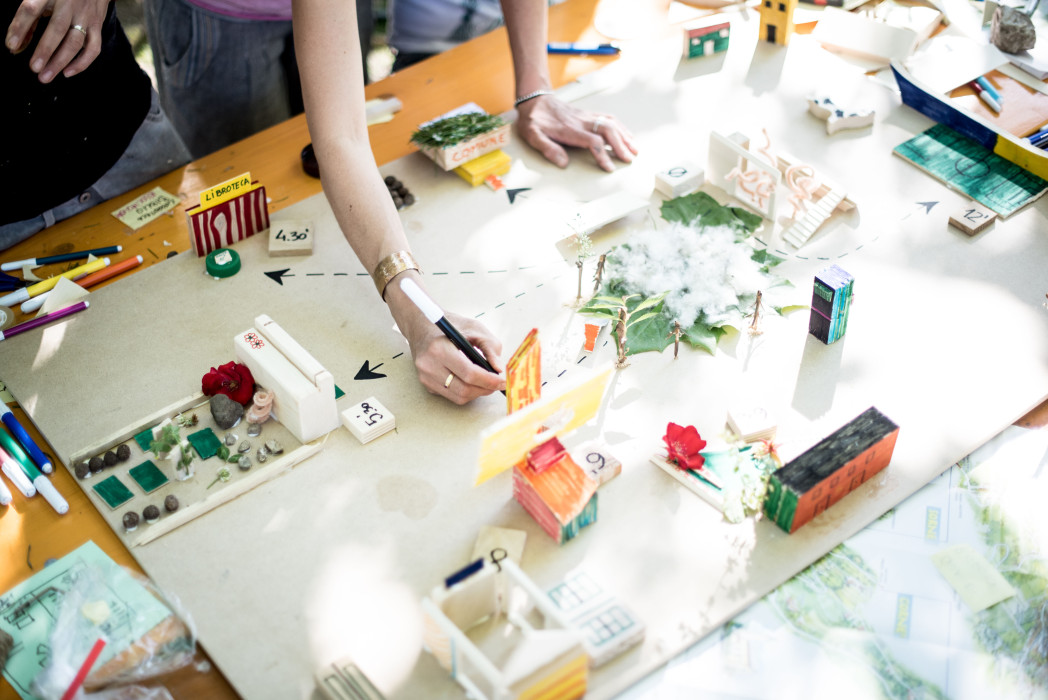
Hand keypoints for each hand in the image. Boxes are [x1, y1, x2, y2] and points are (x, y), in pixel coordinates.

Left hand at [6, 0, 110, 82]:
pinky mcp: (97, 26)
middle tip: (34, 68)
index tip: (11, 45)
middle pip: (57, 29)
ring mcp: (85, 15)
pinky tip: (67, 73)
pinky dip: (82, 63)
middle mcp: (69, 4)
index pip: (31, 9)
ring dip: (60, 61)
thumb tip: (15, 46)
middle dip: (44, 50)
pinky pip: (93, 48)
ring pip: (75, 42)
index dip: (20, 28)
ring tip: (45, 76)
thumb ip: (29, 19)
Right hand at [386, 275, 504, 404]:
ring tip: (486, 382)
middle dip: (485, 389)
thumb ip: (490, 347)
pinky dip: (466, 391)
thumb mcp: (475, 328)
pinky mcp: (426, 384)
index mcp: (439, 349)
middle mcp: (429, 366)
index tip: (502, 381)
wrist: (423, 326)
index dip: (489, 380)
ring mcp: (425, 377)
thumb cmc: (451, 325)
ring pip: (458, 397)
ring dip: (477, 393)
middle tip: (498, 383)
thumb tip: (499, 369)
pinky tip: (471, 381)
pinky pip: (451, 395)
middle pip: (464, 389)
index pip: (468, 373)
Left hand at [516, 94, 637, 171]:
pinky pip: (608, 118)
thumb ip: (548, 148)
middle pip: (607, 130)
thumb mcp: (533, 136)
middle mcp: (581, 121)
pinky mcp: (588, 114)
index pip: (592, 141)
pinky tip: (626, 134)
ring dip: (624, 135)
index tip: (610, 167)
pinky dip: (620, 126)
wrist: (535, 100)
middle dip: (621, 145)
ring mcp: (586, 116)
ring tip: (634, 148)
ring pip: (611, 123)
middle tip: (629, 159)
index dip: (603, 155)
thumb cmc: (533, 120)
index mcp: (569, 129)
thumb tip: (563, 163)